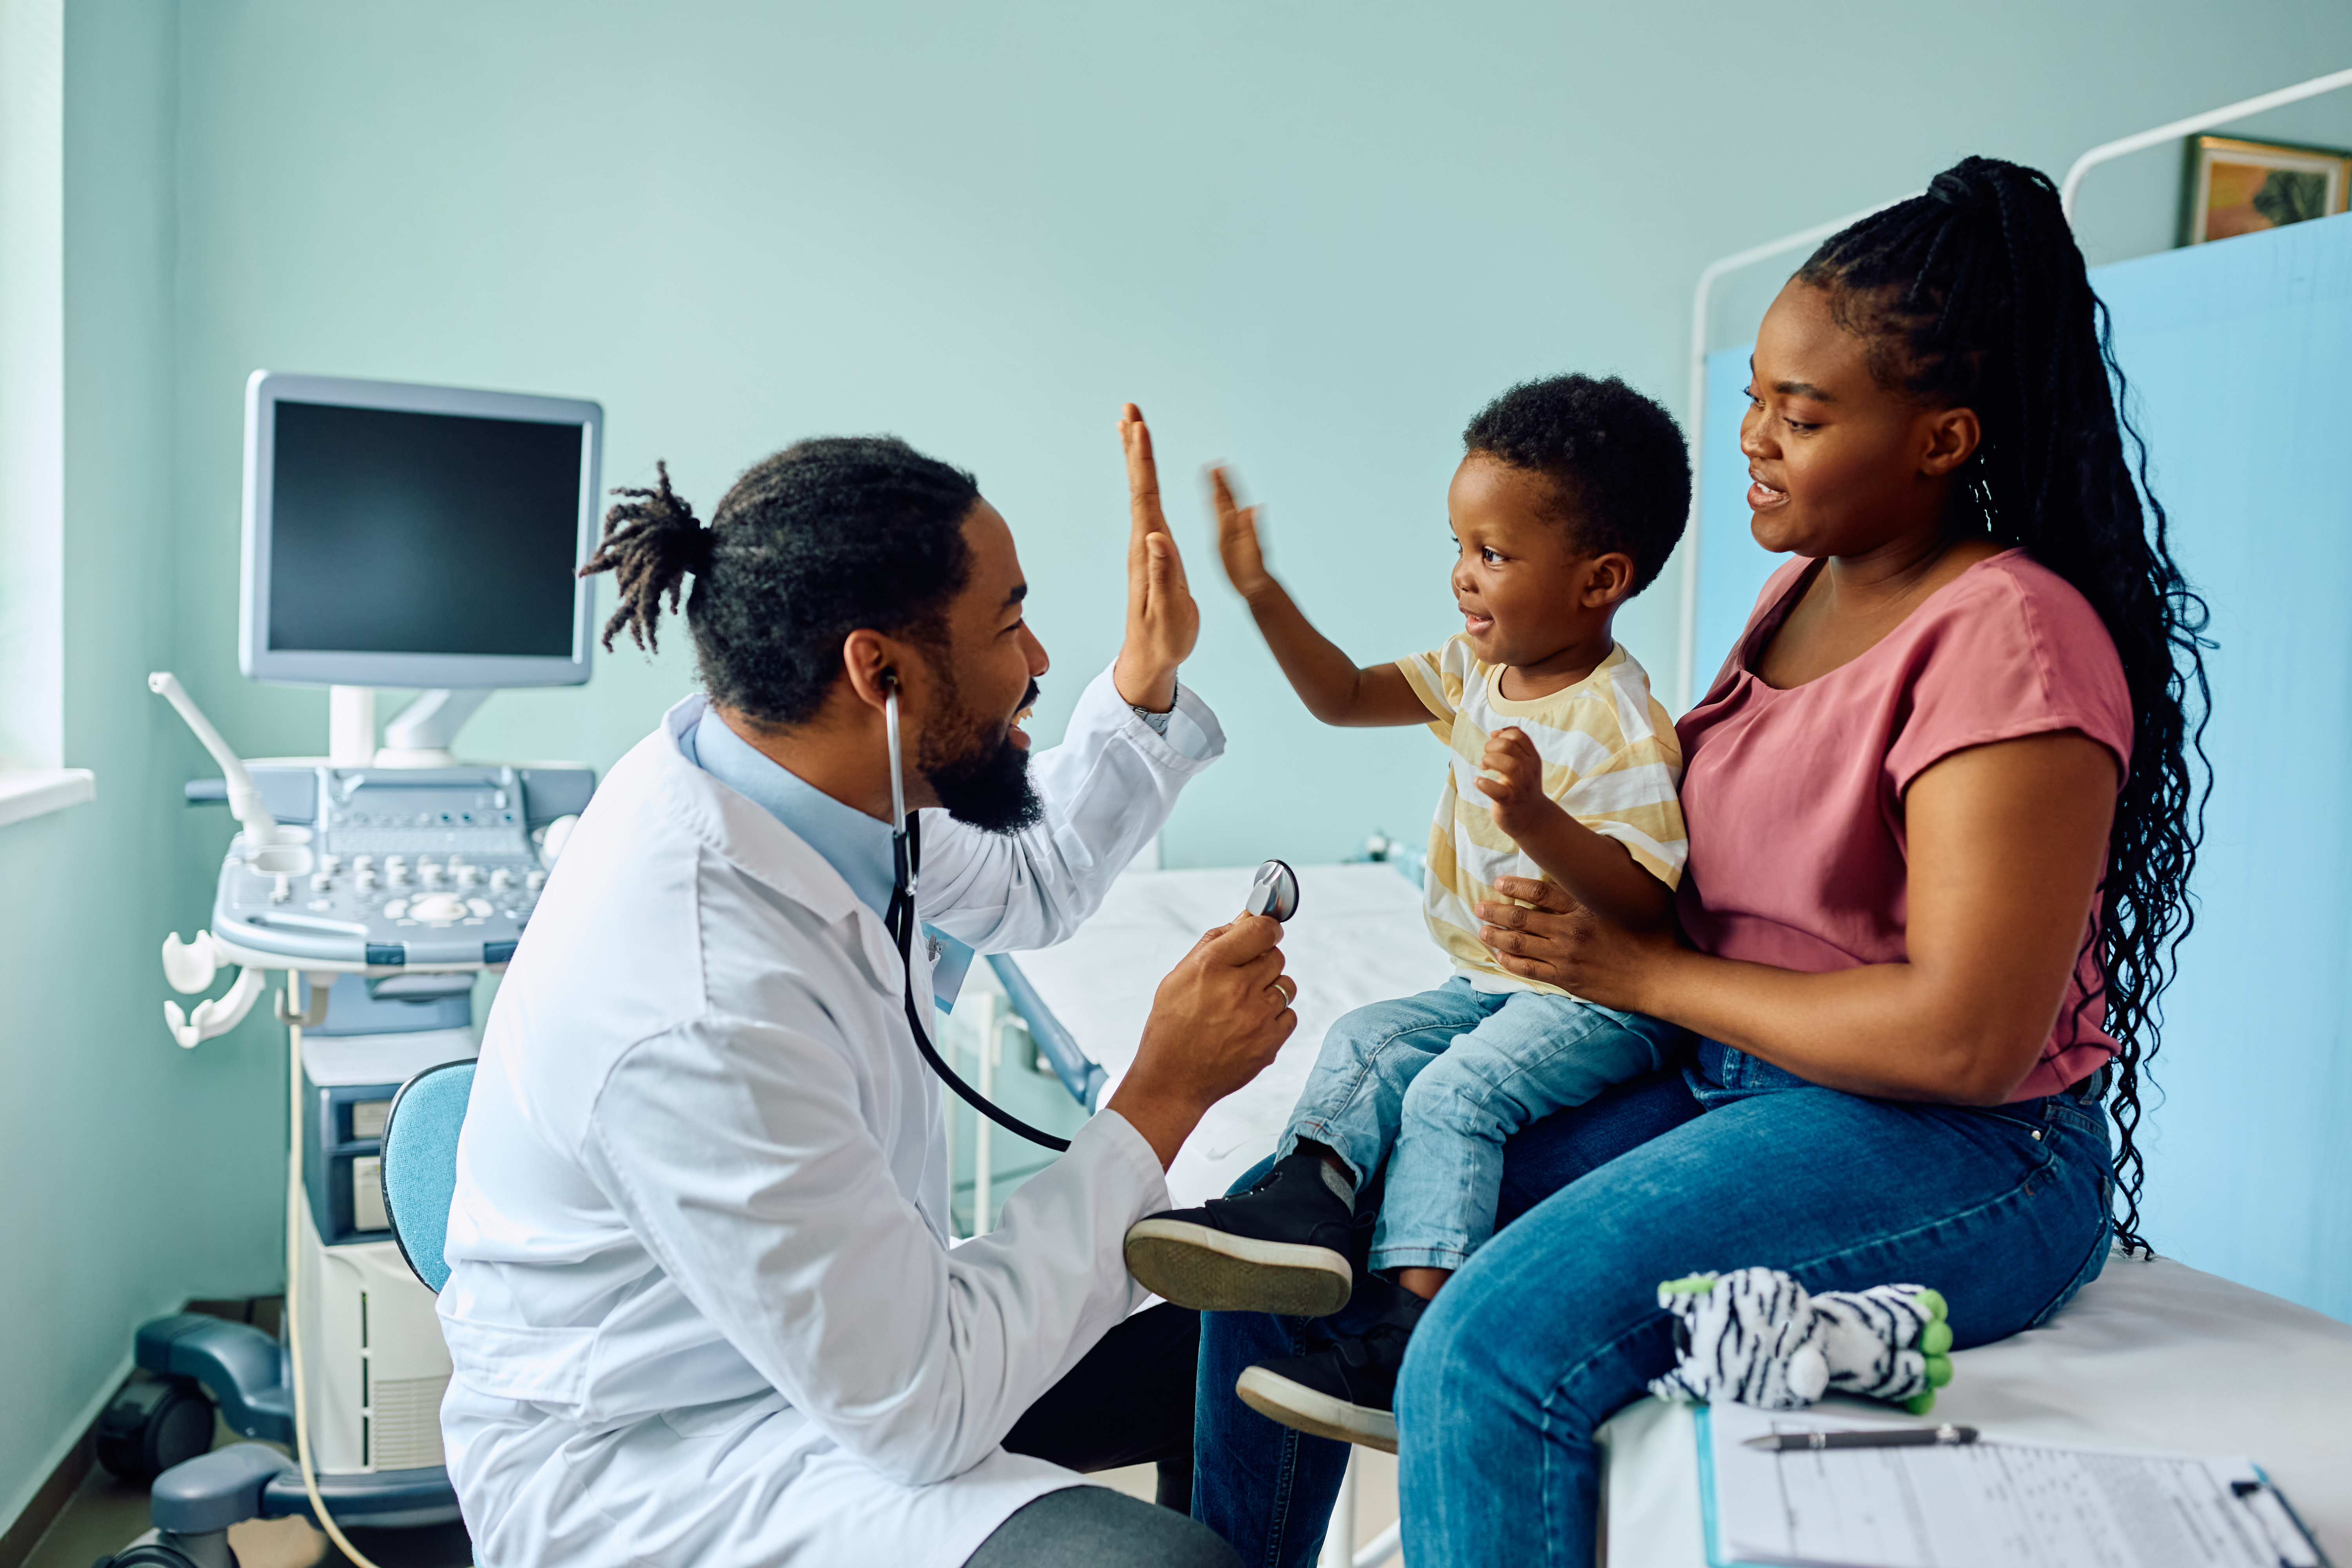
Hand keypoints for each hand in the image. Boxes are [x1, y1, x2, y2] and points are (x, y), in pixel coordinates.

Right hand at [1108, 912, 1298, 1166]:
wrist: (1172, 1080)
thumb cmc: (1172, 1026)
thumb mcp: (1179, 975)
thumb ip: (1215, 942)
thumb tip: (1246, 918)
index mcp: (1211, 966)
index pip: (1261, 929)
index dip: (1267, 929)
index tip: (1264, 934)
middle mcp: (1237, 988)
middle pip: (1276, 956)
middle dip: (1263, 962)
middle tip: (1243, 978)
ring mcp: (1257, 1017)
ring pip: (1287, 985)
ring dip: (1271, 990)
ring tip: (1245, 1006)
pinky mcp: (1270, 1042)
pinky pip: (1290, 1015)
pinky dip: (1275, 1018)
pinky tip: (1251, 1026)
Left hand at [1113, 404, 1197, 710]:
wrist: (1151, 657)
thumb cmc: (1163, 639)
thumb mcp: (1168, 613)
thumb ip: (1163, 577)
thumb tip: (1155, 538)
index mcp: (1148, 550)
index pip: (1145, 497)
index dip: (1143, 461)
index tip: (1139, 427)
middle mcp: (1143, 542)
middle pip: (1139, 485)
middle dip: (1136, 445)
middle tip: (1130, 409)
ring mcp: (1146, 546)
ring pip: (1141, 492)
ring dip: (1138, 458)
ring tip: (1133, 426)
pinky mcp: (1152, 552)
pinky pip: (1147, 506)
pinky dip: (1146, 482)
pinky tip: (1146, 474)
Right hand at [1209, 466, 1275, 602]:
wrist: (1257, 586)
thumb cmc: (1254, 573)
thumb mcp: (1252, 551)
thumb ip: (1253, 528)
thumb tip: (1255, 506)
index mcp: (1238, 526)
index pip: (1229, 499)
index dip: (1224, 482)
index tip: (1218, 465)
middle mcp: (1236, 526)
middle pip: (1227, 499)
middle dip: (1221, 481)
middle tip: (1215, 463)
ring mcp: (1232, 532)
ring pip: (1224, 506)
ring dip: (1219, 489)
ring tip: (1213, 472)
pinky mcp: (1226, 540)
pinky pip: (1218, 519)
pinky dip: (1215, 506)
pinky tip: (1212, 499)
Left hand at [1475, 727, 1558, 840]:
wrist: (1532, 818)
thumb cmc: (1522, 787)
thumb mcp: (1525, 764)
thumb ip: (1514, 746)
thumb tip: (1495, 732)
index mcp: (1532, 758)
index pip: (1518, 735)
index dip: (1502, 734)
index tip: (1493, 742)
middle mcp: (1529, 770)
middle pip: (1509, 745)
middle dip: (1491, 746)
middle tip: (1486, 758)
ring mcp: (1520, 786)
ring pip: (1508, 764)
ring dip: (1489, 761)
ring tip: (1483, 767)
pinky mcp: (1509, 801)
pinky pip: (1496, 790)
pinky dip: (1483, 783)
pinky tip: (1478, 781)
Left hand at [1475, 875, 1680, 1011]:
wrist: (1662, 976)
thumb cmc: (1656, 936)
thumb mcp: (1637, 900)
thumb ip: (1616, 883)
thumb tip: (1608, 861)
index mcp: (1585, 906)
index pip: (1540, 892)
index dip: (1515, 886)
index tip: (1499, 883)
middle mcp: (1570, 929)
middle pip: (1522, 917)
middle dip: (1496, 910)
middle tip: (1479, 905)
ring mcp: (1566, 955)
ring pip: (1519, 943)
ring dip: (1496, 934)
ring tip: (1482, 929)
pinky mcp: (1567, 979)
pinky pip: (1529, 969)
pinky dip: (1510, 961)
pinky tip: (1499, 955)